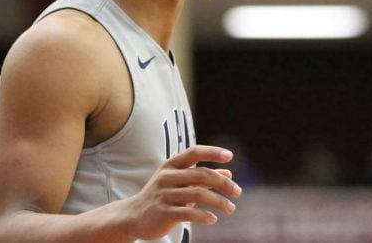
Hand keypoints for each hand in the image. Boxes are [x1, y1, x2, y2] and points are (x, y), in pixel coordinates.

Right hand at [120, 145, 242, 240]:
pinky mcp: (164, 213)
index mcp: (171, 166)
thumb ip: (203, 178)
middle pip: (201, 175)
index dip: (212, 152)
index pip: (194, 152)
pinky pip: (189, 212)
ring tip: (231, 208)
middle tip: (238, 192)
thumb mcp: (179, 183)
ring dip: (219, 201)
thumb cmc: (161, 196)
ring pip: (198, 194)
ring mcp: (165, 195)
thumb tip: (229, 173)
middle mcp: (167, 177)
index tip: (230, 156)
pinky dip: (204, 216)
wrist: (133, 216)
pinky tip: (213, 219)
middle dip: (223, 183)